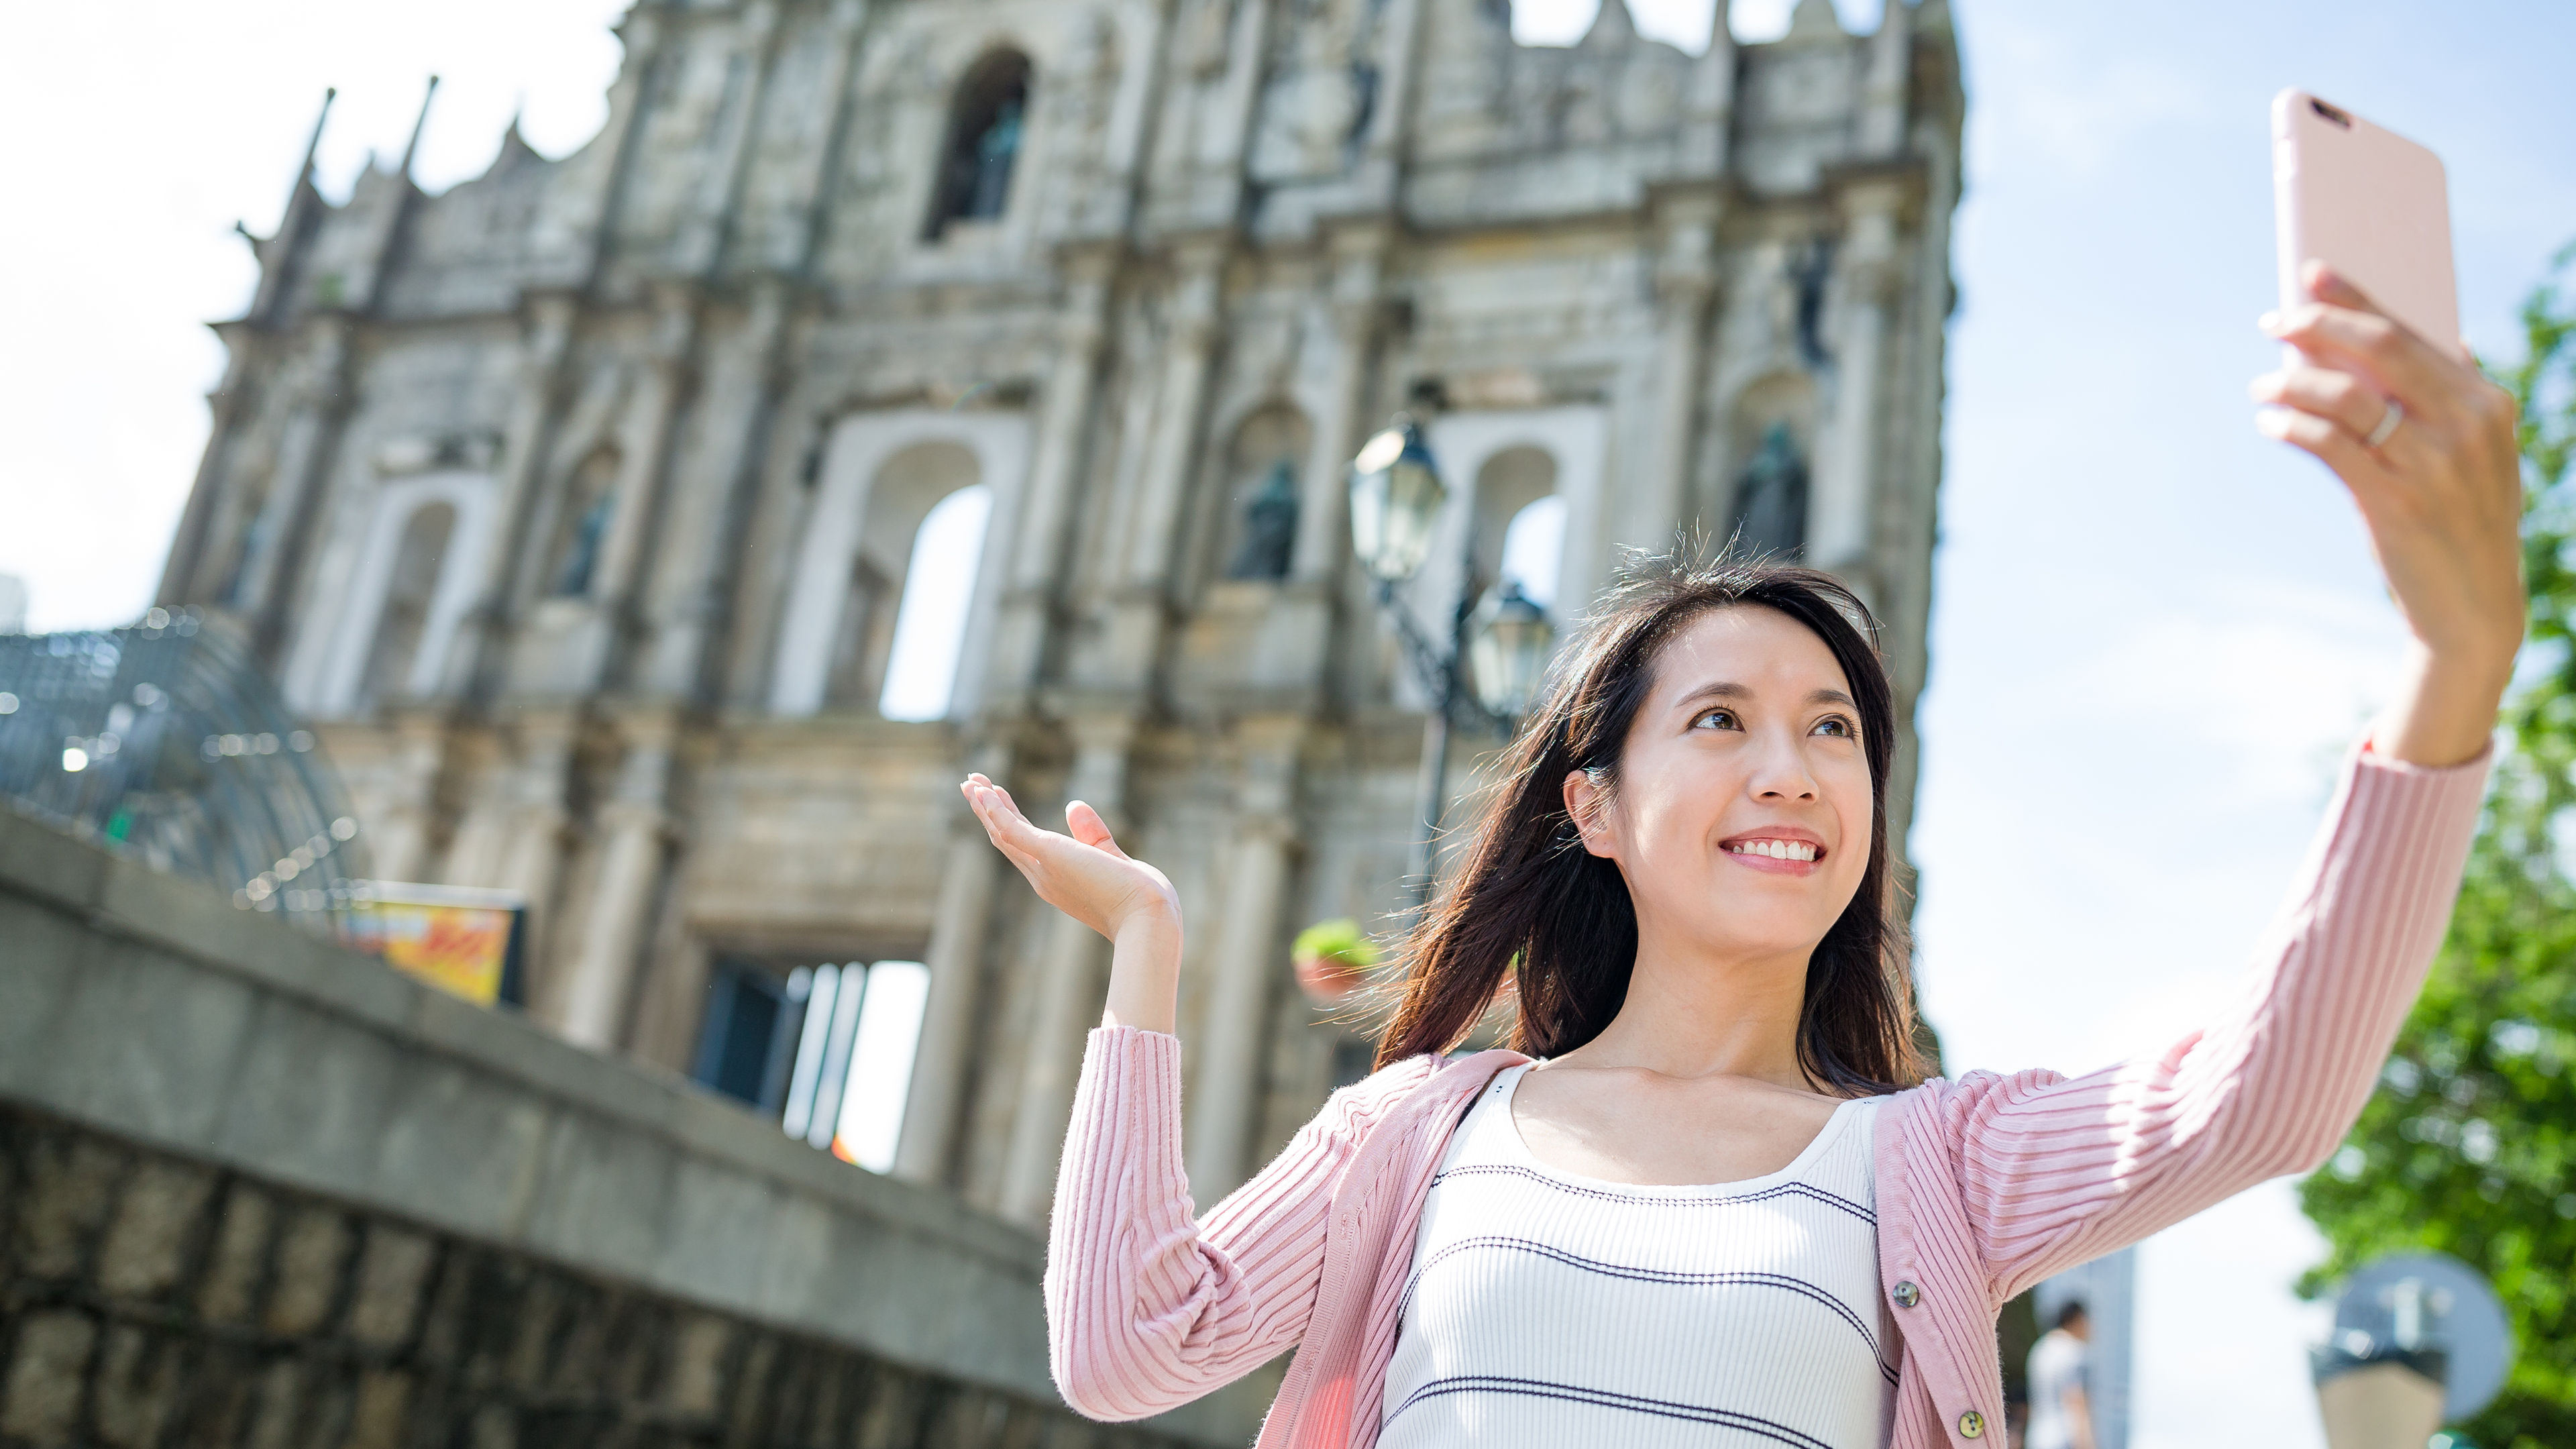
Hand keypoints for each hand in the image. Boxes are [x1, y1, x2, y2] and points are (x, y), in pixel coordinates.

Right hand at [962, 774, 1178, 941]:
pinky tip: (985, 792)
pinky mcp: (1050, 855)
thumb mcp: (1112, 857)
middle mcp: (1043, 877)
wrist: (1148, 919)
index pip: (1025, 847)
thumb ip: (1092, 834)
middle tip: (971, 786)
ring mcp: (1044, 868)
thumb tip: (1073, 805)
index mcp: (1057, 880)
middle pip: (1005, 839)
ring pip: (1002, 833)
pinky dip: (995, 810)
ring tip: (970, 782)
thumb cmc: (1139, 898)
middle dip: (987, 811)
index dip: (1008, 820)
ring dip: (984, 806)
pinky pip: (1013, 830)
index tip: (996, 797)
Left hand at [2252, 260, 2524, 764]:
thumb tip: (2400, 339)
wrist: (2474, 609)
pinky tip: (2271, 422)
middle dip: (2319, 326)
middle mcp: (2466, 424)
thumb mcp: (2471, 455)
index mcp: (2486, 402)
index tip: (2313, 273)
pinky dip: (2292, 426)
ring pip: (2346, 397)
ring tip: (2262, 384)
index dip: (2357, 298)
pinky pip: (2330, 446)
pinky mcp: (2396, 502)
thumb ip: (2441, 401)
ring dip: (2292, 383)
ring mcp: (2433, 464)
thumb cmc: (2460, 521)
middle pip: (2379, 350)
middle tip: (2275, 320)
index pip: (2413, 332)